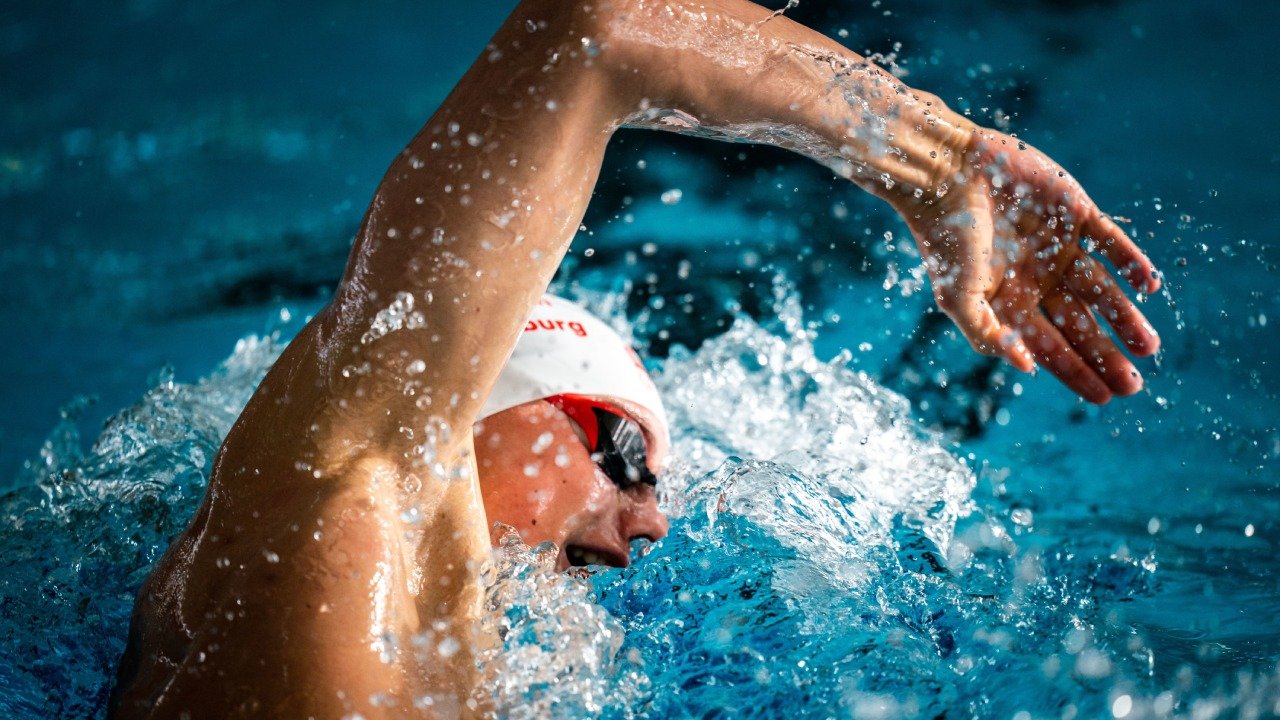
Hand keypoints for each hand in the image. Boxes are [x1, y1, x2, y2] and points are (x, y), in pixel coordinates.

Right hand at [901, 130, 1160, 402]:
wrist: (946, 174)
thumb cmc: (944, 238)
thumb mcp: (957, 296)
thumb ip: (987, 334)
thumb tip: (1027, 368)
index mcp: (1008, 301)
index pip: (1049, 345)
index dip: (1075, 372)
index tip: (1102, 397)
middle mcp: (1037, 279)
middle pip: (1080, 324)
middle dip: (1105, 355)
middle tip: (1132, 385)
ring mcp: (1058, 246)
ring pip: (1101, 290)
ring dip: (1125, 318)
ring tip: (1148, 347)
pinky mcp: (1074, 212)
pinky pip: (1111, 242)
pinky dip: (1131, 262)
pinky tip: (1148, 285)